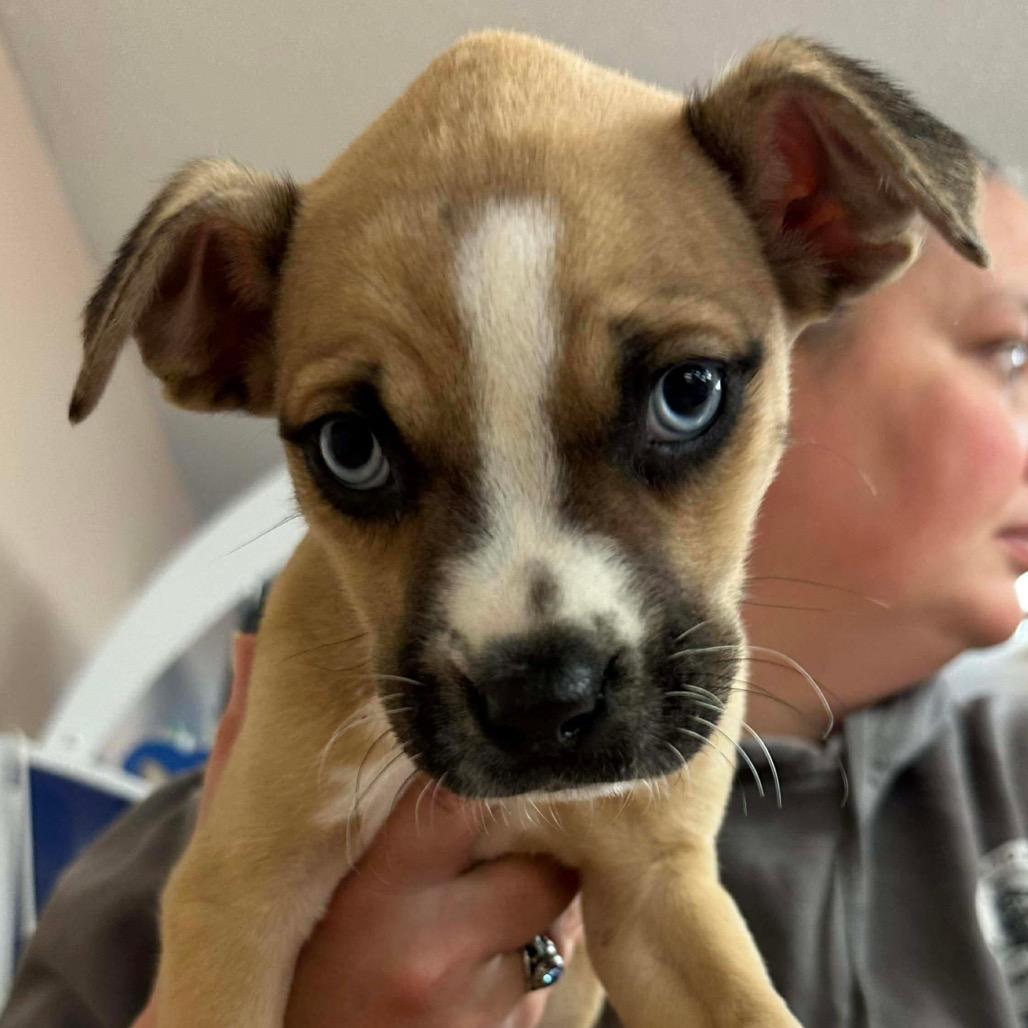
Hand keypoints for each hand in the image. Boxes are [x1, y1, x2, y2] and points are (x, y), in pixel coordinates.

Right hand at [134, 634, 581, 1027]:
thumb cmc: (284, 971)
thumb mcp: (257, 869)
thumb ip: (253, 757)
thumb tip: (246, 642)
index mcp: (368, 889)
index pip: (461, 791)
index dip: (489, 767)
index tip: (491, 755)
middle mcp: (426, 945)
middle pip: (537, 850)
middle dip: (533, 836)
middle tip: (501, 835)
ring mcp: (472, 1002)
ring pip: (557, 913)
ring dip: (539, 900)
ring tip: (483, 907)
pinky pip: (554, 972)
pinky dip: (534, 956)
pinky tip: (481, 964)